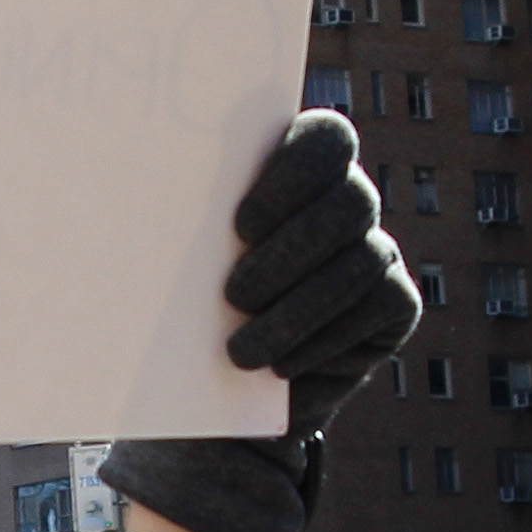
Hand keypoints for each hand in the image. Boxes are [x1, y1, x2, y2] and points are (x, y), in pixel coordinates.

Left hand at [100, 111, 422, 531]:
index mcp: (299, 167)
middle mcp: (348, 200)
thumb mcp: (175, 265)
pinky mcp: (397, 303)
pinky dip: (324, 340)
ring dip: (297, 310)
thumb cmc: (187, 310)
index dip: (292, 175)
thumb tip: (134, 202)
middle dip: (290, 252)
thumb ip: (177, 225)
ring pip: (361, 262)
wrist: (220, 393)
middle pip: (350, 200)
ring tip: (240, 350)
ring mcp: (378, 250)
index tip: (239, 226)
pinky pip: (377, 307)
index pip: (324, 139)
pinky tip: (280, 366)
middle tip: (233, 295)